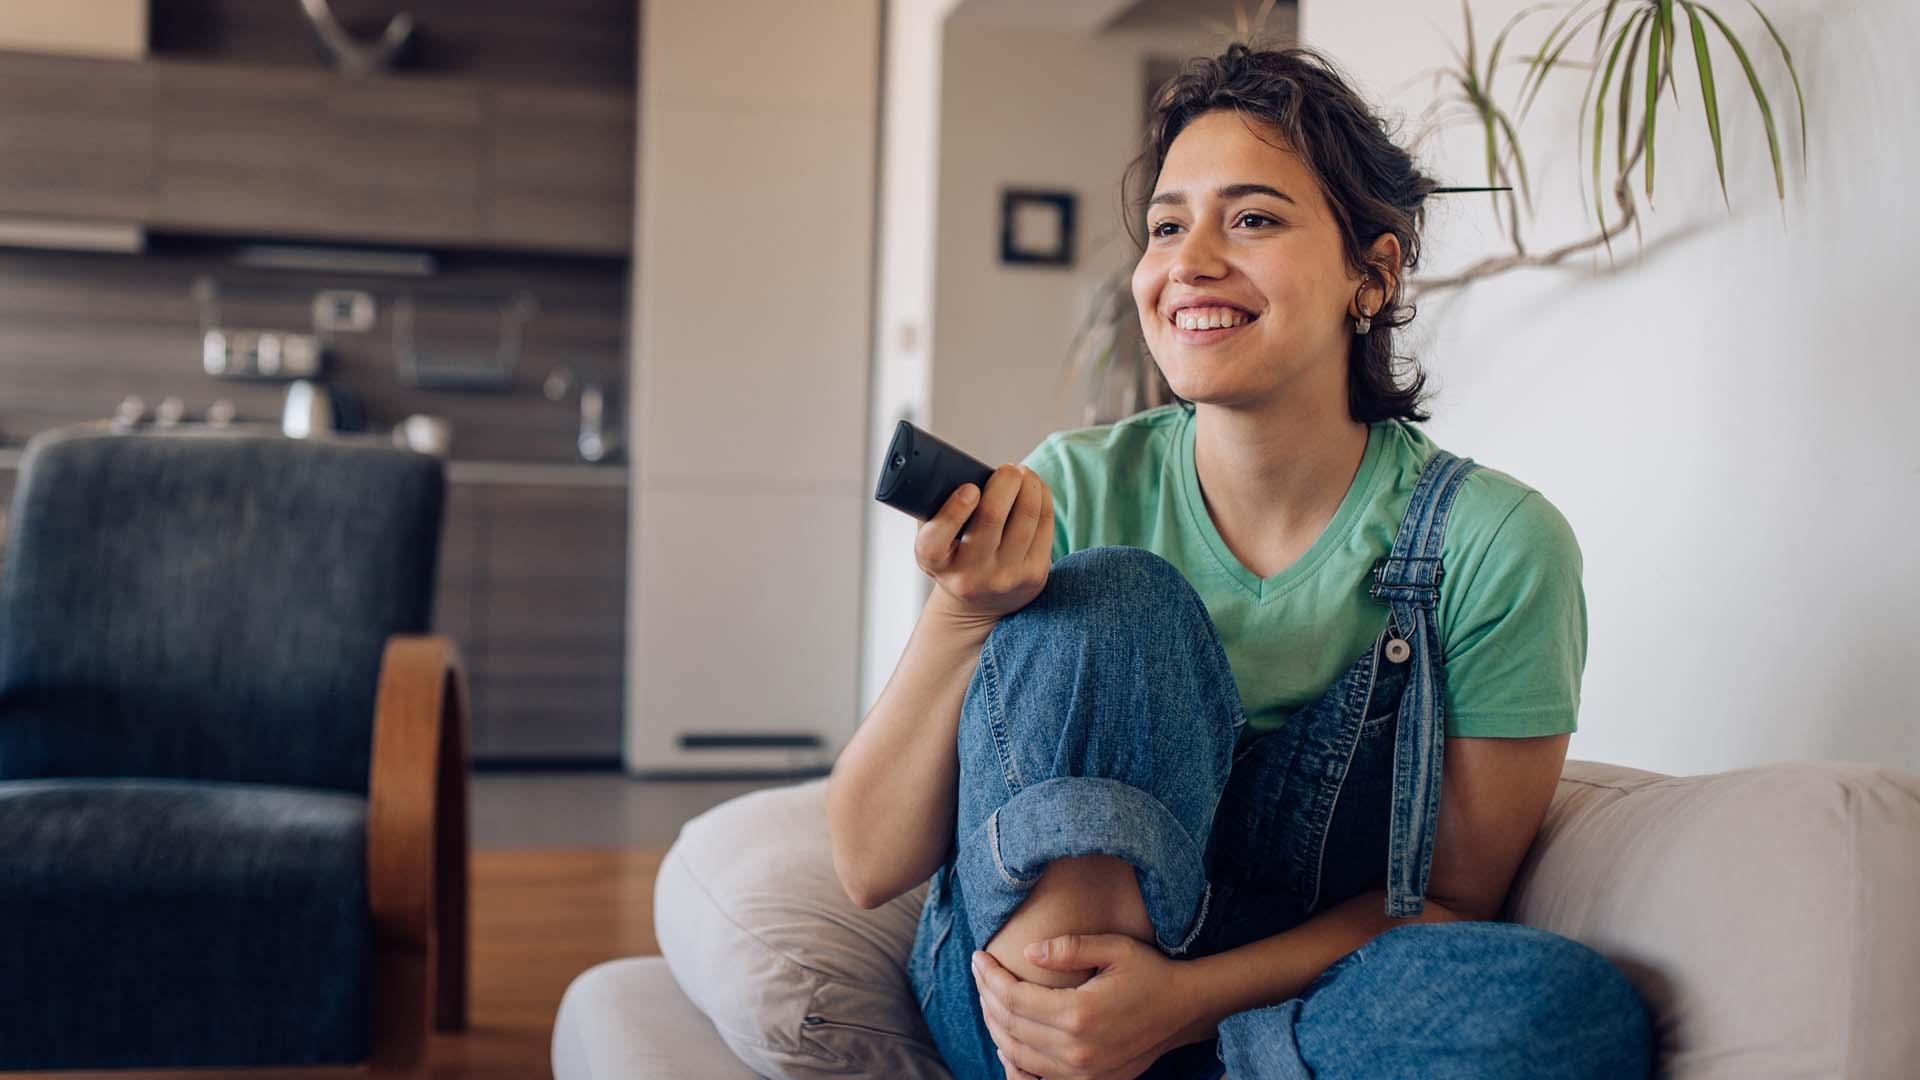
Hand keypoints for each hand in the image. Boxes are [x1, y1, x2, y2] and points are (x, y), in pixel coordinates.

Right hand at [917, 464, 1052, 627]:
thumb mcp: (933, 539)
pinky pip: (1045, 525)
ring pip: (1026, 517)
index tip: (970, 489)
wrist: (978, 605)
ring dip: (1029, 484)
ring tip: (1024, 474)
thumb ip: (934, 508)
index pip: (936, 538)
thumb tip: (957, 470)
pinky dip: (1043, 498)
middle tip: (1008, 469)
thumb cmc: (954, 557)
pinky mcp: (1034, 576)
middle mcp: (969, 575)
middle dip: (1005, 482)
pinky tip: (1037, 489)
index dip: (955, 509)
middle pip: (991, 517)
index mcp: (935, 562)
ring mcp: (1005, 577)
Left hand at [970, 934, 1201, 1079]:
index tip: (978, 957)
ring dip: (996, 1026)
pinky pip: (1039, 1077)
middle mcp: (1076, 1050)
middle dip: (986, 997)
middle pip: (1010, 1027)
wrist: (1184, 1009)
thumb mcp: (1115, 947)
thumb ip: (1069, 948)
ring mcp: (1082, 1073)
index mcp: (1079, 1013)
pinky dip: (1016, 1060)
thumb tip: (1027, 953)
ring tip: (988, 998)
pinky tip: (1008, 1039)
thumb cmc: (1149, 971)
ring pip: (1017, 1055)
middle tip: (980, 973)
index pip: (1014, 998)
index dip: (989, 977)